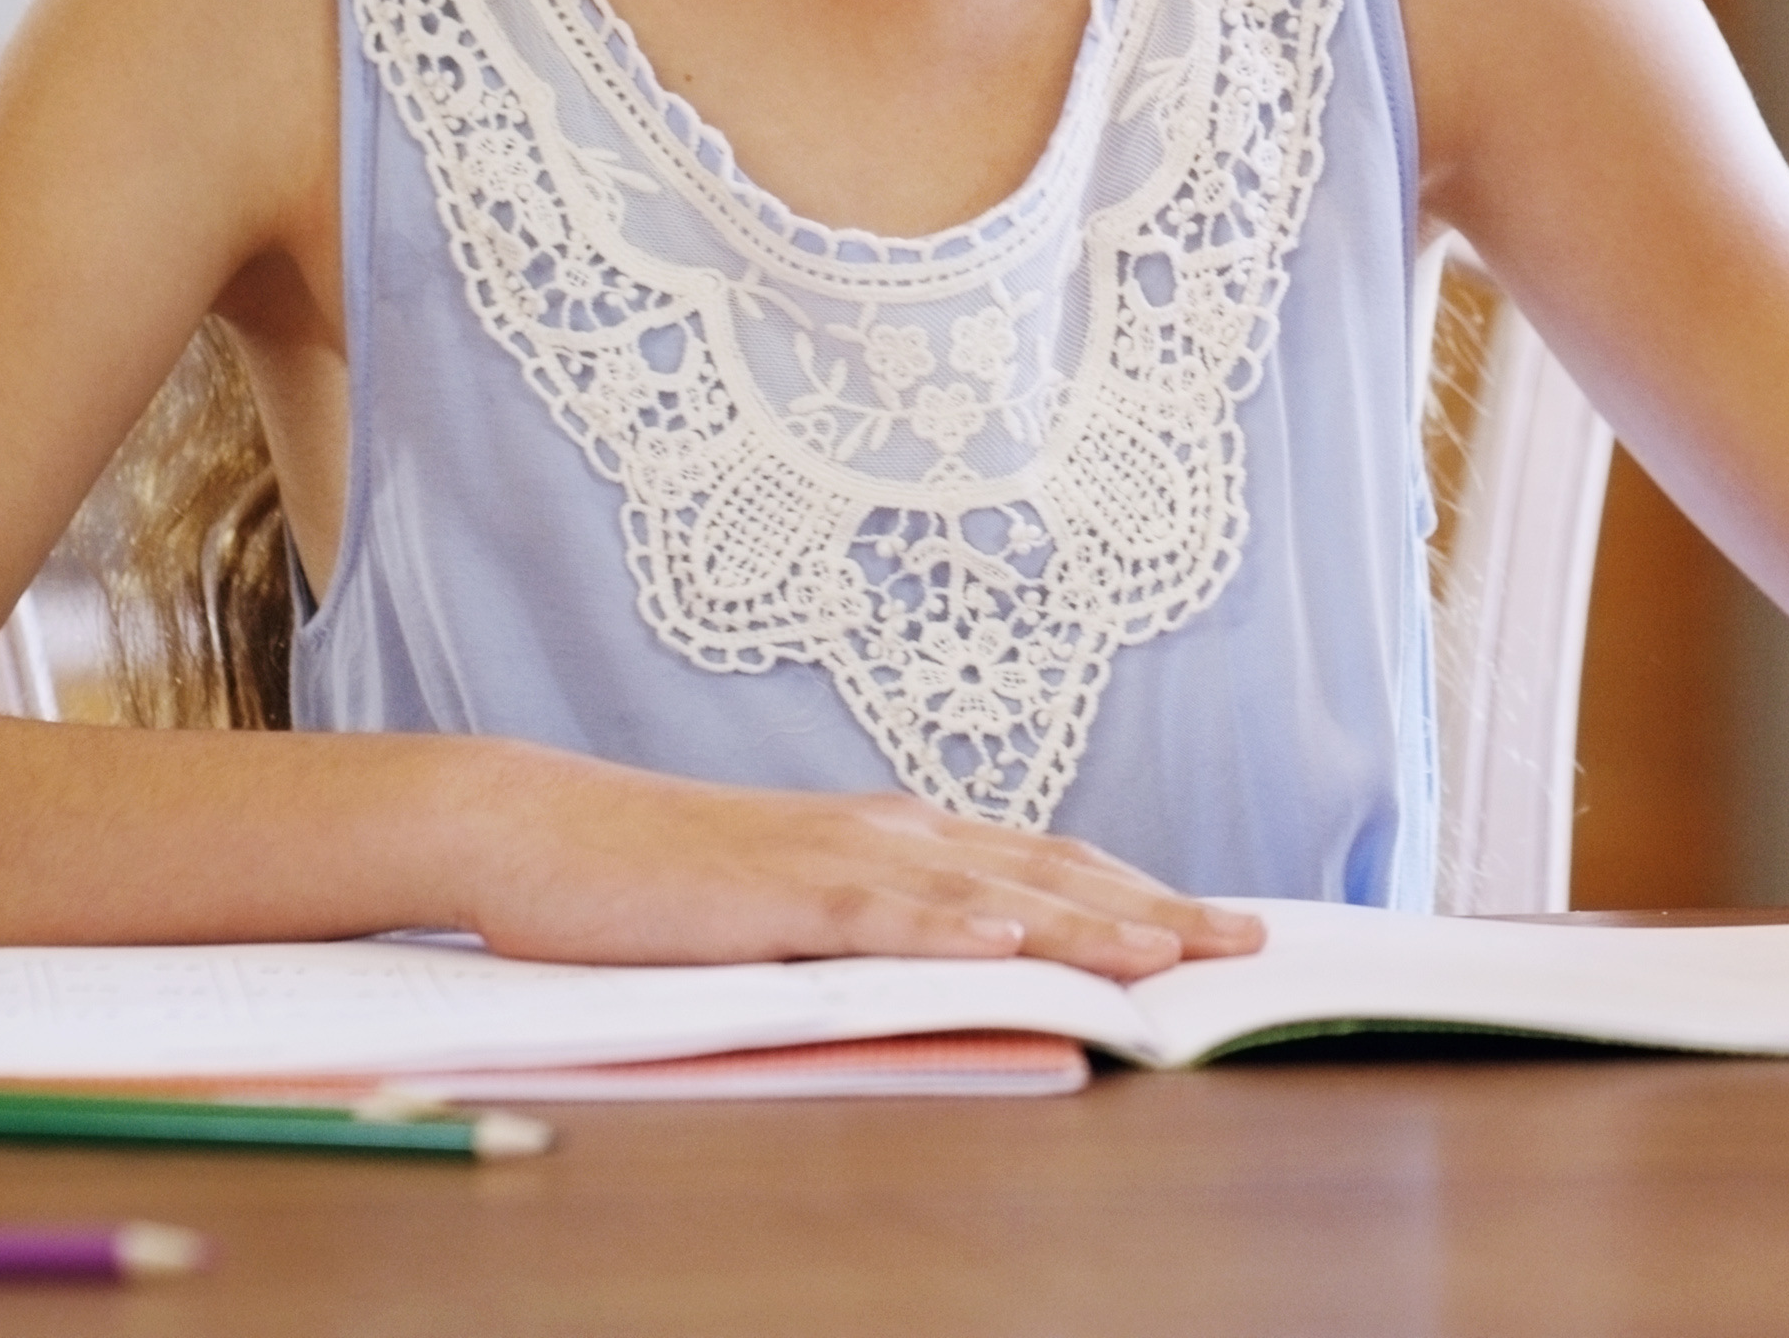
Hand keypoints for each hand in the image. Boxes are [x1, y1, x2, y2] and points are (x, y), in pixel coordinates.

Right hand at [447, 744, 1264, 979]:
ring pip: (985, 890)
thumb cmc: (664, 878)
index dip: (1142, 891)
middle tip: (1249, 943)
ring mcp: (834, 858)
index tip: (1223, 924)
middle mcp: (890, 833)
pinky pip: (874, 911)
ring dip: (1083, 919)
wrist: (538, 828)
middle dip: (1156, 909)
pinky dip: (945, 923)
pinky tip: (1003, 939)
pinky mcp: (770, 893)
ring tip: (1168, 949)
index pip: (1051, 861)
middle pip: (1050, 870)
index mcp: (901, 836)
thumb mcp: (797, 903)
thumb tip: (971, 960)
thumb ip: (883, 924)